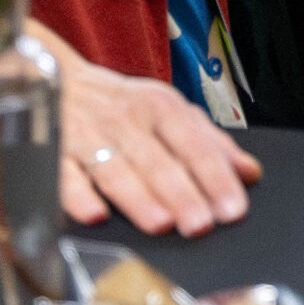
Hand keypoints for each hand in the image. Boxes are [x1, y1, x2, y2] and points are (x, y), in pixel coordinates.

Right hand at [40, 21, 262, 235]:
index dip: (215, 177)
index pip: (195, 145)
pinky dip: (78, 196)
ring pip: (116, 170)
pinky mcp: (54, 153)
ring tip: (161, 224)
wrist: (57, 80)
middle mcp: (126, 121)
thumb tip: (250, 173)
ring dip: (139, 197)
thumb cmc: (122, 105)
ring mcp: (88, 137)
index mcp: (160, 108)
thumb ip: (210, 143)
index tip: (233, 208)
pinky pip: (65, 175)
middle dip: (181, 193)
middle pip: (158, 161)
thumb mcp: (169, 111)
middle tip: (201, 224)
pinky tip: (95, 215)